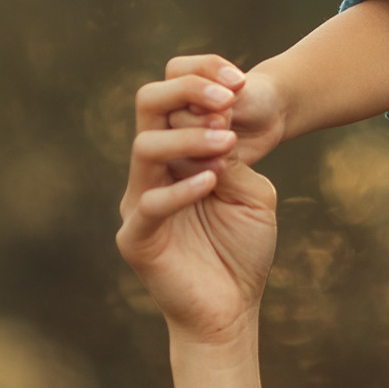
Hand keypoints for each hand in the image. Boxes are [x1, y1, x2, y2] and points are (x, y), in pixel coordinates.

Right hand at [116, 65, 279, 348]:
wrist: (230, 310)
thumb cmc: (241, 251)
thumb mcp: (252, 194)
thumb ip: (235, 161)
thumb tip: (218, 127)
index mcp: (177, 154)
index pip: (174, 97)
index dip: (202, 77)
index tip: (242, 78)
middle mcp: (152, 171)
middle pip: (148, 107)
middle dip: (186, 91)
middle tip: (227, 98)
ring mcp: (139, 202)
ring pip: (145, 148)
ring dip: (188, 138)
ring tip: (226, 143)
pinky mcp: (136, 238)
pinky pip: (149, 204)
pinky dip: (180, 188)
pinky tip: (212, 181)